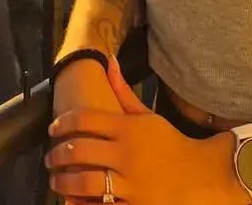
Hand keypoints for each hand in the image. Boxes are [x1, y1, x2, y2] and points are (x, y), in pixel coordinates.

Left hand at [45, 56, 240, 204]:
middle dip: (57, 155)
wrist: (201, 176)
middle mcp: (126, 154)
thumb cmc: (171, 144)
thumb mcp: (147, 116)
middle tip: (50, 158)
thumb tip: (108, 60)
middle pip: (80, 150)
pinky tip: (72, 202)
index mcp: (127, 129)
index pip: (85, 119)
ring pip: (85, 182)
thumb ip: (123, 91)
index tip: (53, 129)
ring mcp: (130, 183)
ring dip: (64, 182)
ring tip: (56, 181)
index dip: (63, 123)